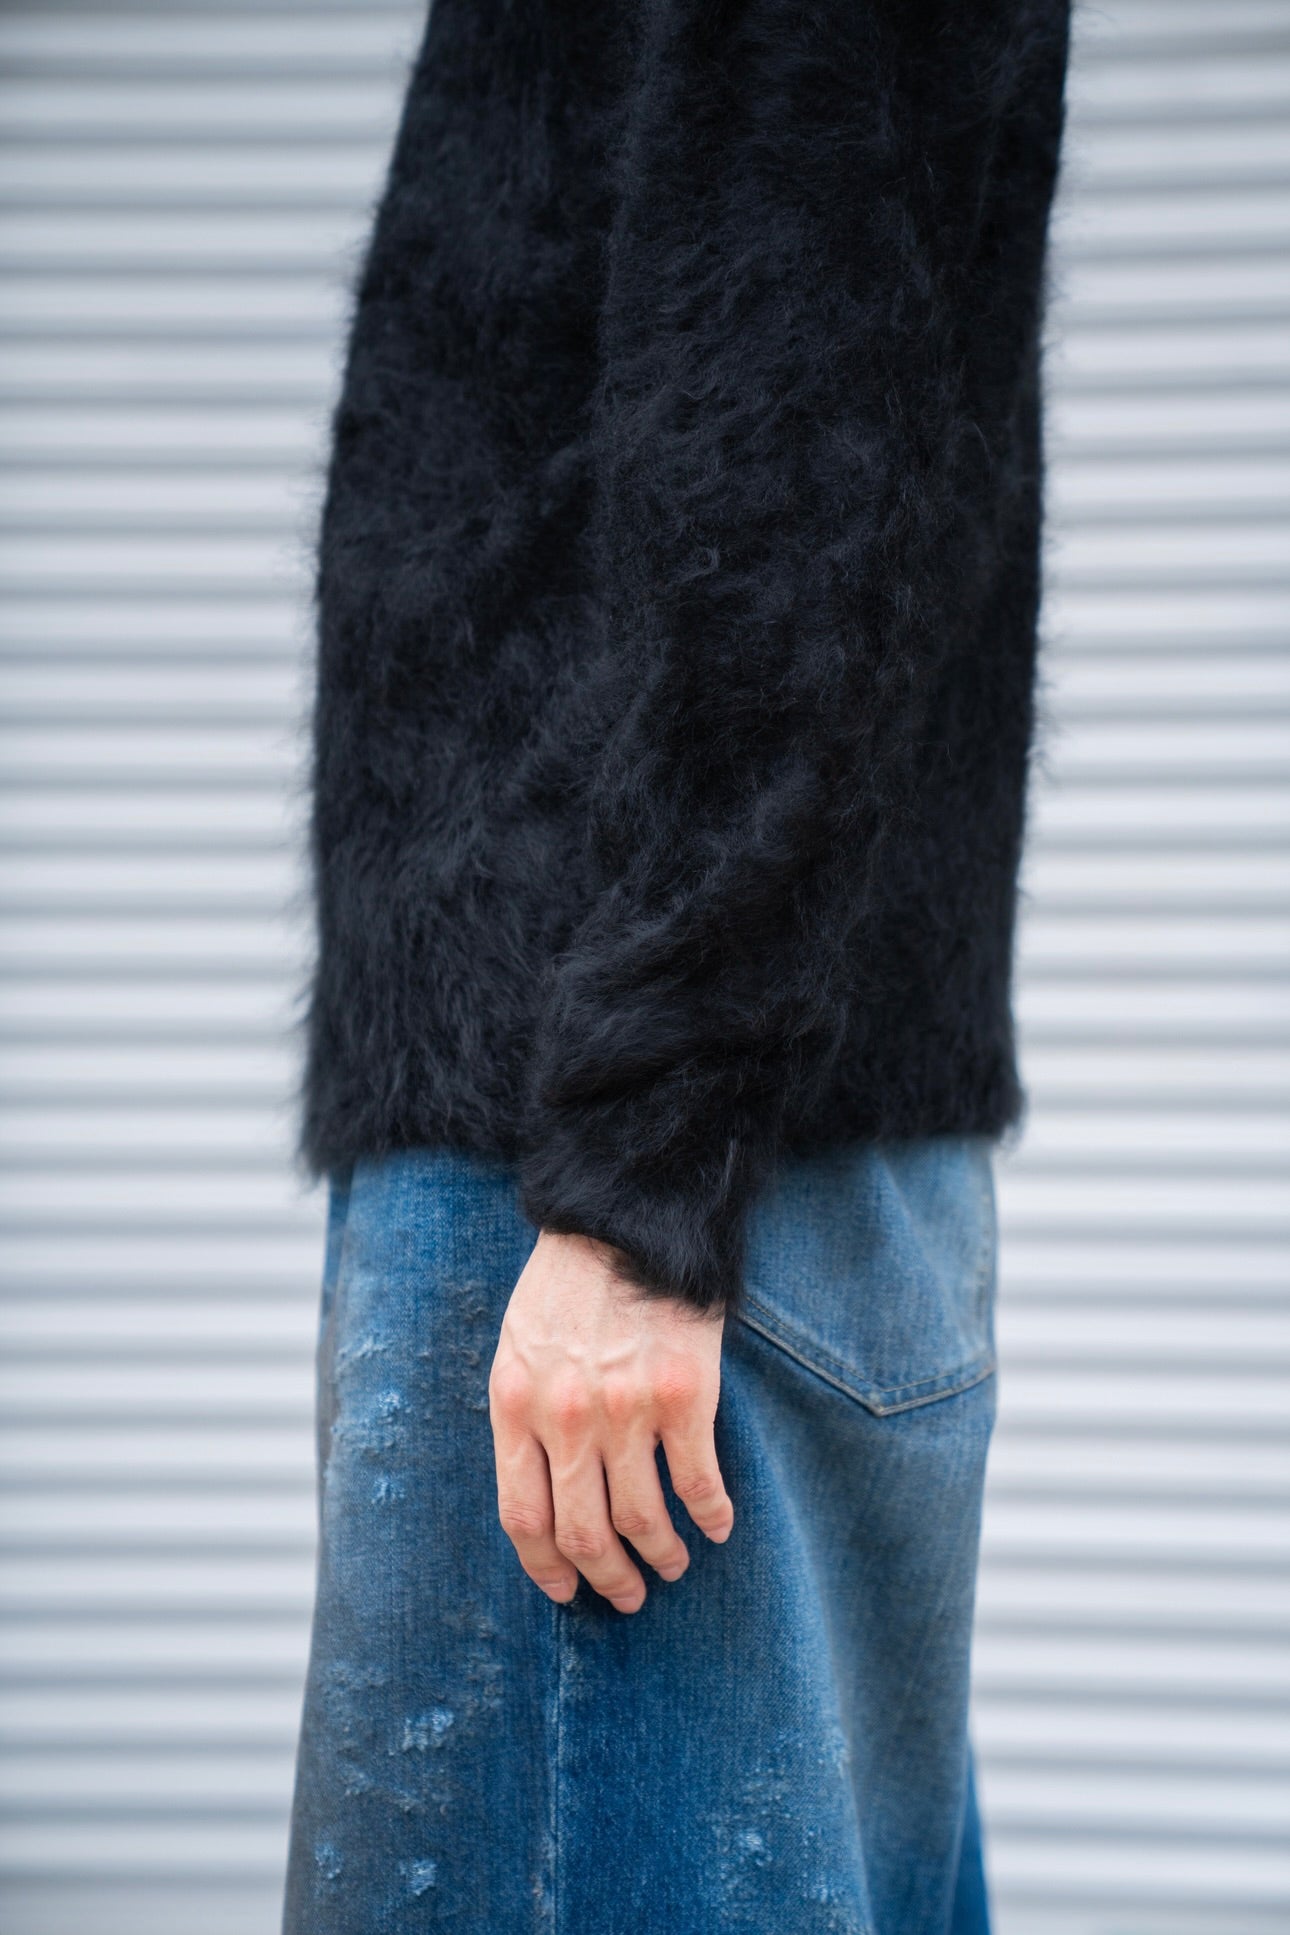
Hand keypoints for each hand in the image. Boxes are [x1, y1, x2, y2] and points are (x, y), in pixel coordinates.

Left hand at [488, 1229, 733, 1612]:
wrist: (627, 1218)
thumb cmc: (568, 1280)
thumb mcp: (519, 1345)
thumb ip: (523, 1412)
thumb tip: (540, 1485)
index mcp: (516, 1405)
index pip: (523, 1517)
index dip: (547, 1567)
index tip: (567, 1590)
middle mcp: (566, 1417)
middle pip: (582, 1533)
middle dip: (606, 1577)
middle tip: (626, 1594)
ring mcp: (626, 1410)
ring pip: (641, 1520)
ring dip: (659, 1556)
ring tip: (671, 1563)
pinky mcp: (683, 1395)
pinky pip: (698, 1483)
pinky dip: (710, 1517)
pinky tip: (716, 1527)